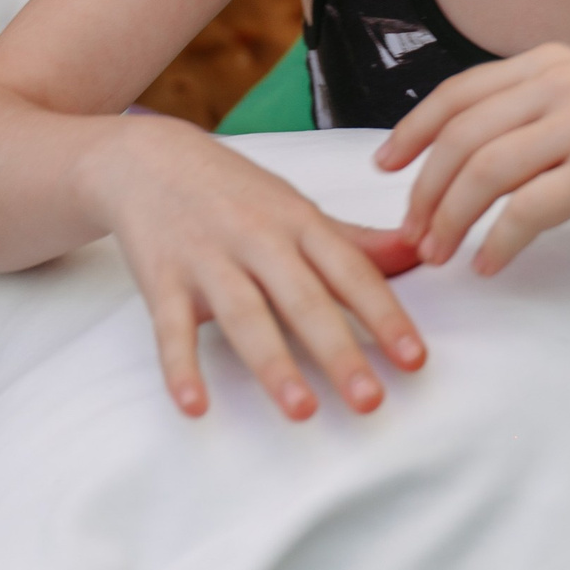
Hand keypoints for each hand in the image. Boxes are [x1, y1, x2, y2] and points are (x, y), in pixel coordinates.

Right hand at [91, 117, 426, 420]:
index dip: (385, 315)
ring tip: (302, 411)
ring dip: (273, 364)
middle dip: (338, 351)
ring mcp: (207, 258)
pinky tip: (195, 406)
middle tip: (369, 401)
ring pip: (244, 315)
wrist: (149, 158)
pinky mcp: (162, 278)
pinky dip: (180, 367)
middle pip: (303, 299)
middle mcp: (257, 238)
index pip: (351, 272)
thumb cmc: (235, 192)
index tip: (414, 359)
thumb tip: (420, 253)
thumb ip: (355, 240)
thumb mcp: (296, 208)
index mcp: (299, 222)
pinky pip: (170, 328)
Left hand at [373, 45, 569, 276]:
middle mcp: (560, 84)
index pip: (459, 92)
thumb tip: (452, 152)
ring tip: (440, 252)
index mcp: (547, 63)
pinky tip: (489, 263)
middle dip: (426, 189)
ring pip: (487, 170)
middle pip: (463, 135)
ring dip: (452, 218)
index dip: (413, 130)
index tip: (385, 165)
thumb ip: (525, 112)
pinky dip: (499, 240)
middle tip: (412, 231)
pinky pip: (530, 208)